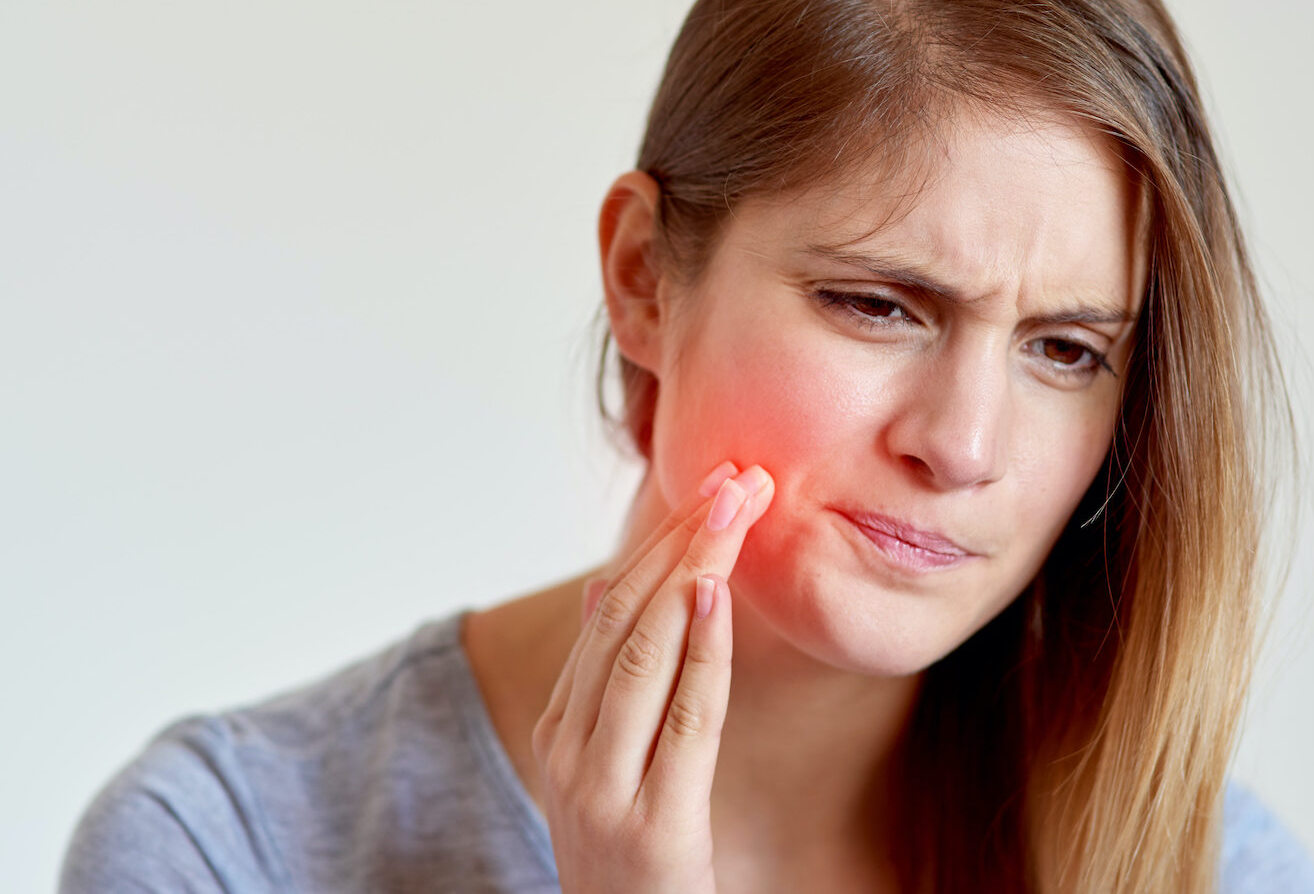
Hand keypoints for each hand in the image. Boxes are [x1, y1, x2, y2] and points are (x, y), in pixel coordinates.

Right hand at [533, 462, 774, 893]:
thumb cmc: (630, 854)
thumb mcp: (605, 764)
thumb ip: (605, 681)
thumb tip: (603, 585)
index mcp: (560, 728)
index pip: (608, 609)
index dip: (658, 540)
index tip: (706, 486)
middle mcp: (569, 750)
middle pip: (624, 618)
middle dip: (680, 539)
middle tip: (731, 478)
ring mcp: (602, 789)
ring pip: (645, 655)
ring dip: (693, 571)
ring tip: (733, 510)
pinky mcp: (653, 827)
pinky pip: (683, 720)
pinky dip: (700, 651)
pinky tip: (716, 595)